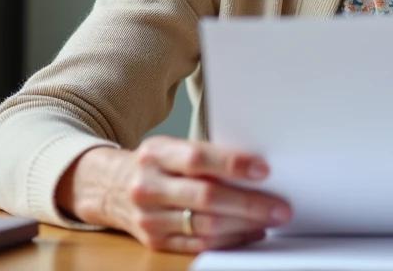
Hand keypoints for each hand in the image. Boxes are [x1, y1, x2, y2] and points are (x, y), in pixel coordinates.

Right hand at [55, 136, 290, 252]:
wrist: (112, 187)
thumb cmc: (158, 164)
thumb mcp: (173, 147)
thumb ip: (207, 155)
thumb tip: (257, 169)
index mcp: (156, 154)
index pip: (197, 158)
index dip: (232, 164)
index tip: (264, 170)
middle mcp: (148, 186)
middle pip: (205, 197)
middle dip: (249, 204)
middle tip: (280, 207)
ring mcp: (149, 217)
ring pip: (205, 226)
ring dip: (244, 226)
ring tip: (271, 220)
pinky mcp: (154, 241)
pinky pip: (198, 245)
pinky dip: (229, 240)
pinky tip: (250, 233)